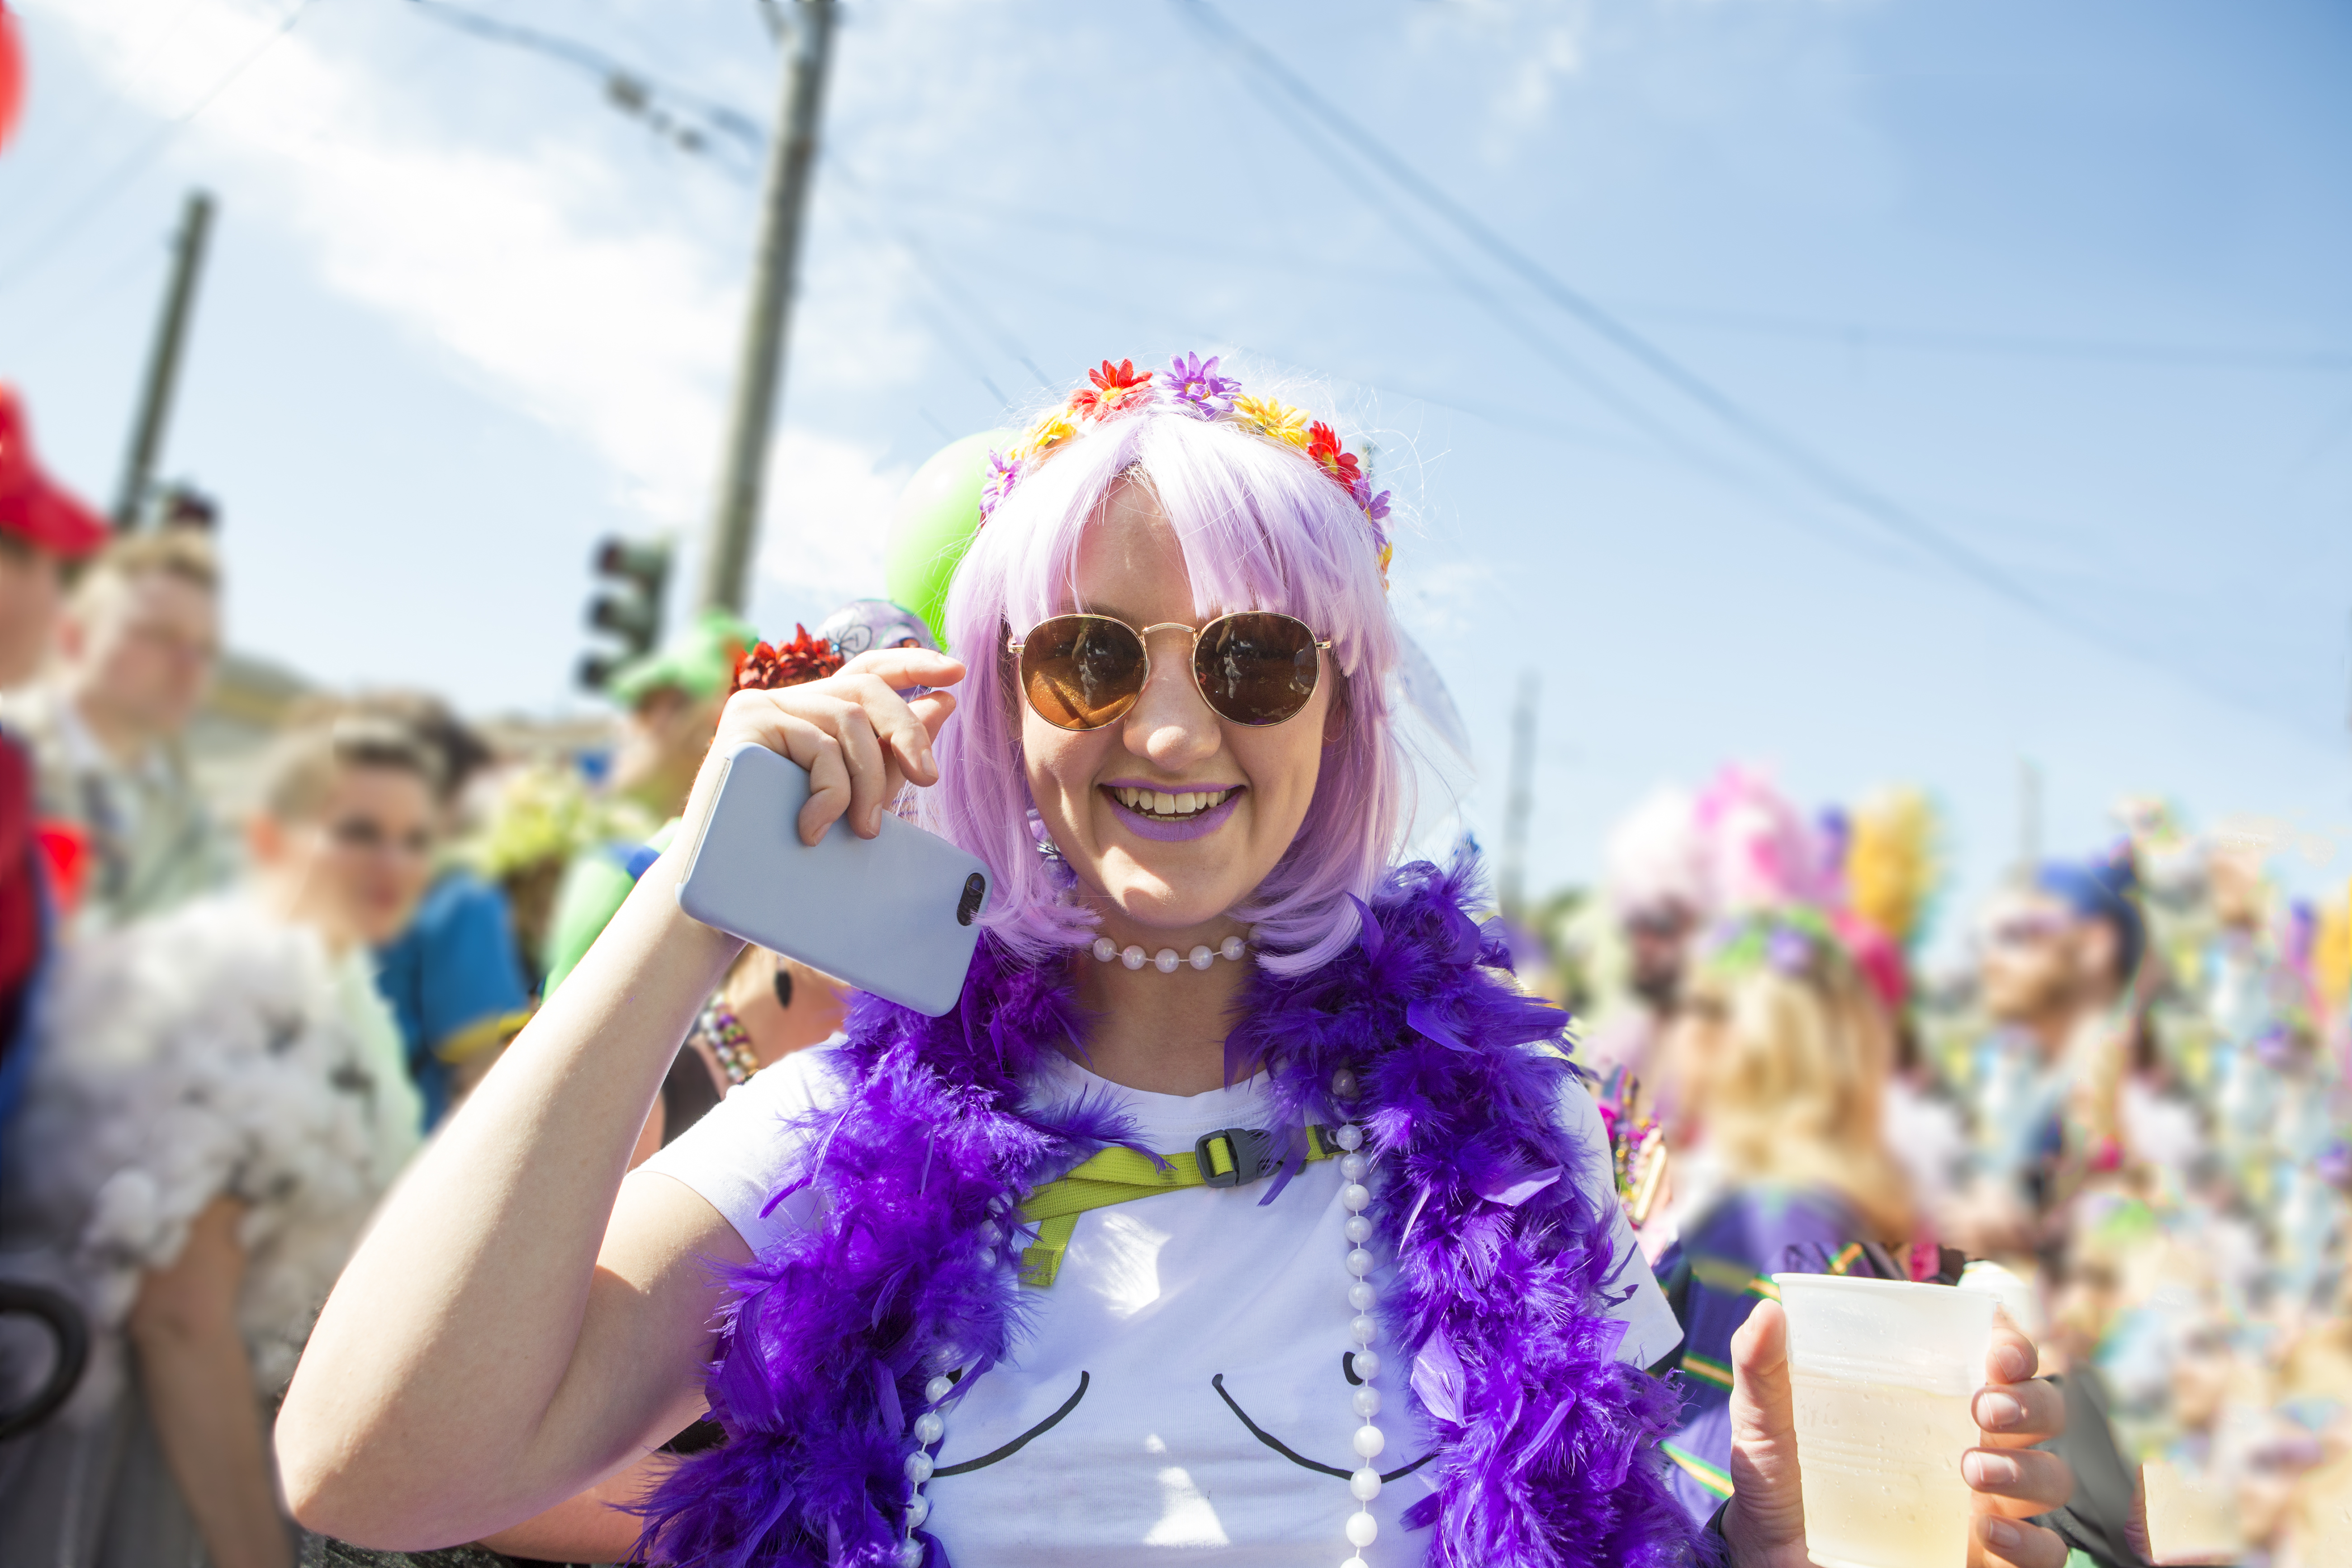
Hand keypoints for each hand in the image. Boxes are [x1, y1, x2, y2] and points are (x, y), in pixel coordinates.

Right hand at [691, 647, 963, 844]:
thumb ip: (895, 751)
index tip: (958, 672)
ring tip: (867, 829)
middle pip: (864, 689)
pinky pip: (815, 745)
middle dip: (907, 731)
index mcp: (814, 712)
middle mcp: (786, 700)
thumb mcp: (860, 793)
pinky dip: (830, 791)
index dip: (913, 664)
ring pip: (846, 720)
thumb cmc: (794, 846)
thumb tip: (946, 701)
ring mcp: (760, 707)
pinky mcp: (743, 725)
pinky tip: (817, 829)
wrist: (729, 889)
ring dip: (869, 778)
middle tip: (928, 780)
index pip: (867, 670)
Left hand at [1721, 1299, 2074, 1567]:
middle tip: (1984, 1406)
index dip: (2012, 1346)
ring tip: (1972, 1470)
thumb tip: (1767, 1311)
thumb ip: (1762, 1375)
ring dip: (2027, 1468)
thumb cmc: (1776, 1500)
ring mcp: (1985, 1510)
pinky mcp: (1989, 1564)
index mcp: (1927, 1407)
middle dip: (2031, 1401)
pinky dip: (2031, 1541)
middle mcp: (1968, 1451)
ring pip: (2051, 1477)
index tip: (1996, 1349)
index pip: (1995, 1362)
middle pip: (2041, 1411)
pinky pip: (2046, 1553)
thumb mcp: (1763, 1434)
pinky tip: (1987, 1531)